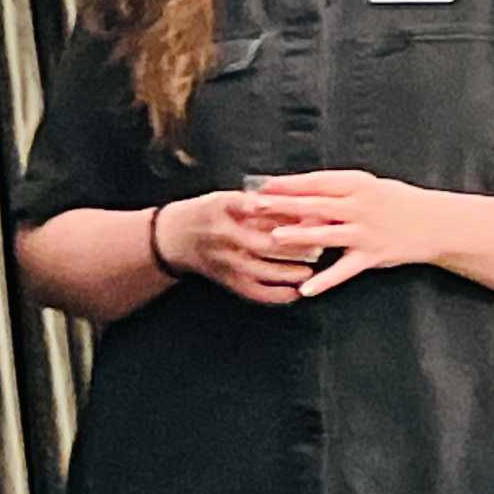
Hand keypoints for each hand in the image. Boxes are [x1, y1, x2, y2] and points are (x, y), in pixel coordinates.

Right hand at [158, 191, 313, 305]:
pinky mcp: (226, 280)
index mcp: (223, 211)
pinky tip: (294, 293)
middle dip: (296, 246)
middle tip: (320, 244)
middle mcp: (224, 238)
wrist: (173, 238)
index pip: (259, 211)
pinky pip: (254, 292)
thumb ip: (257, 202)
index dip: (287, 214)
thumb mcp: (225, 198)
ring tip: (310, 270)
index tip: (311, 213)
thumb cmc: (205, 213)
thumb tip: (296, 207)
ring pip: (262, 272)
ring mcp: (225, 262)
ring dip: (289, 272)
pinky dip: (276, 295)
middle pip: (265, 245)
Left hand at [250, 170, 440, 296]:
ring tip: (275, 238)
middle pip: (315, 204)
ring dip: (300, 236)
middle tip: (255, 206)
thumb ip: (334, 192)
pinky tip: (305, 289)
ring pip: (327, 233)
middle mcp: (360, 207)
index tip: (263, 185)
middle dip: (283, 205)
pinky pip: (345, 270)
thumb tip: (295, 192)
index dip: (288, 183)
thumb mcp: (367, 188)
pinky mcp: (372, 256)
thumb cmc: (395, 202)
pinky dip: (325, 280)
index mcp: (357, 184)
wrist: (436, 222)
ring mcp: (366, 232)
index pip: (316, 182)